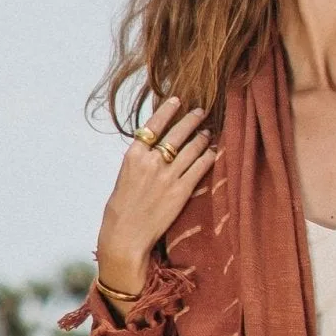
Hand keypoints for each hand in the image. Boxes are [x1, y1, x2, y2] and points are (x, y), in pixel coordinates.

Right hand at [95, 96, 215, 297]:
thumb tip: (153, 147)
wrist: (125, 235)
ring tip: (208, 131)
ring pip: (191, 149)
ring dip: (202, 137)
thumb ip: (140, 160)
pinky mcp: (180, 192)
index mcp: (134, 156)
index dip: (167, 110)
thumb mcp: (124, 177)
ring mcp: (168, 177)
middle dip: (191, 119)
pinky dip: (208, 158)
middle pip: (176, 133)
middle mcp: (152, 162)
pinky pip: (199, 168)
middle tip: (201, 112)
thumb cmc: (121, 209)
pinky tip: (213, 152)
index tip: (177, 100)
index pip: (153, 125)